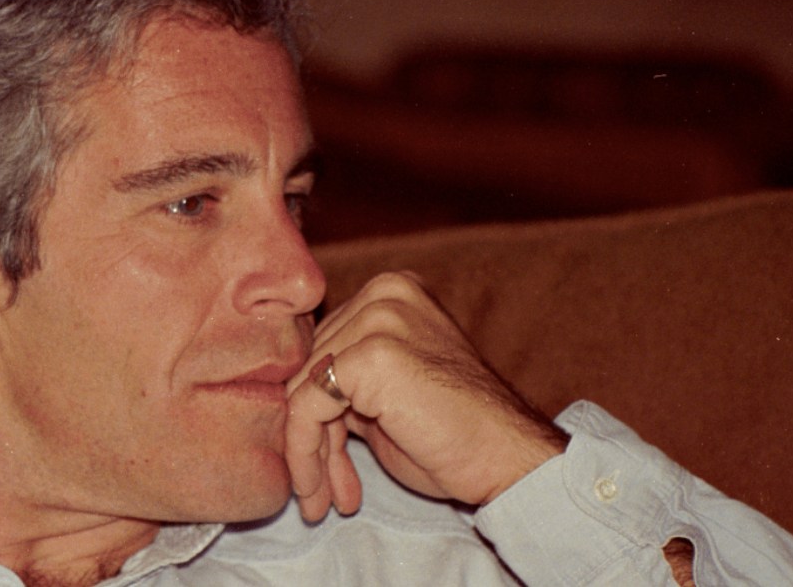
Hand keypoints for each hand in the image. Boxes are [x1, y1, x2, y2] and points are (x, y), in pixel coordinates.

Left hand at [285, 272, 567, 522]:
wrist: (506, 457)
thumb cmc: (453, 434)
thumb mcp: (386, 392)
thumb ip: (342, 378)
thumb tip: (285, 395)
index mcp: (390, 292)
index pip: (321, 348)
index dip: (314, 411)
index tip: (321, 463)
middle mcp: (383, 294)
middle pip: (308, 369)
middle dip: (313, 436)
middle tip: (323, 490)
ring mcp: (377, 319)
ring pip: (302, 391)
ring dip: (308, 454)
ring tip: (321, 500)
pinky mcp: (368, 356)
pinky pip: (306, 408)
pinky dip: (305, 454)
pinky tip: (322, 492)